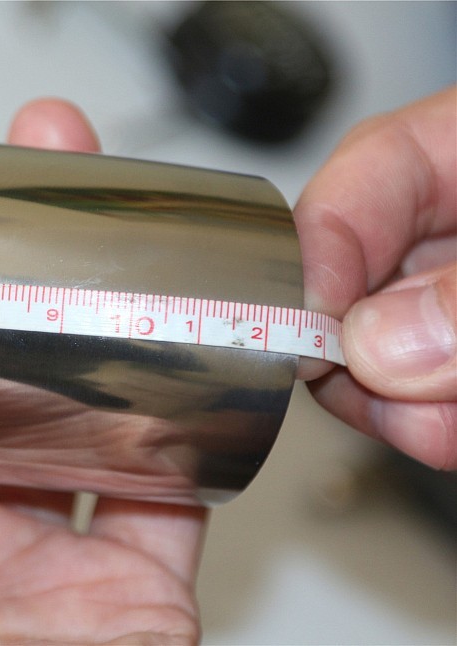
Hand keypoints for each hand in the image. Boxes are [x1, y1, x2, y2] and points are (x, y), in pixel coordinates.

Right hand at [294, 86, 455, 468]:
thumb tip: (379, 341)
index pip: (372, 170)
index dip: (319, 239)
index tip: (299, 313)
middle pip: (356, 275)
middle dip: (347, 341)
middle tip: (348, 378)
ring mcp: (455, 310)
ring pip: (380, 355)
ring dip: (388, 401)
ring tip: (428, 422)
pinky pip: (424, 405)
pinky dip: (428, 430)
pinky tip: (443, 433)